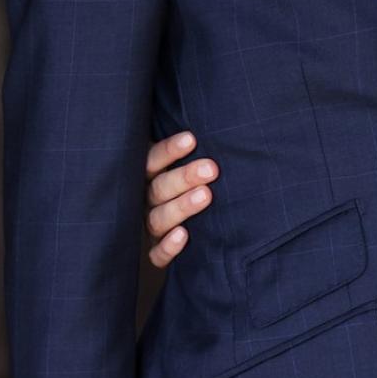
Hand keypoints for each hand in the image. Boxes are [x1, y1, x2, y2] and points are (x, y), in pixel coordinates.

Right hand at [144, 132, 218, 268]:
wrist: (200, 220)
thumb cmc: (200, 177)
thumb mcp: (196, 158)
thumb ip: (202, 147)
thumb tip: (229, 123)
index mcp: (152, 173)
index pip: (153, 159)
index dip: (170, 150)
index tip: (192, 139)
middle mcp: (147, 198)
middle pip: (159, 188)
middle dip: (185, 177)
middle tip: (212, 169)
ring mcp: (150, 225)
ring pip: (158, 217)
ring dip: (181, 207)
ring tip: (206, 196)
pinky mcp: (157, 250)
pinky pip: (156, 254)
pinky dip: (167, 247)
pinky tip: (184, 235)